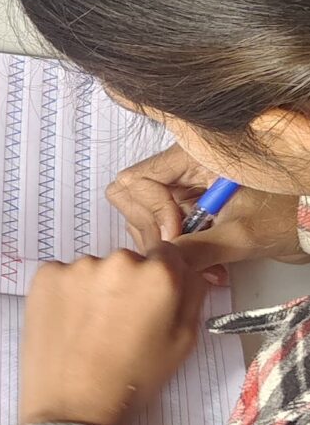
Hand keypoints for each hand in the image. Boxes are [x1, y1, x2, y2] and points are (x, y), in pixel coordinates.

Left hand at [18, 248, 209, 424]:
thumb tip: (190, 271)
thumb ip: (192, 297)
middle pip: (129, 262)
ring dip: (94, 290)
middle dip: (127, 285)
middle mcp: (119, 260)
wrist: (73, 407)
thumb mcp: (182, 344)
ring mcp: (78, 266)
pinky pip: (62, 277)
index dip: (160, 280)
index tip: (148, 304)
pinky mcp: (45, 276)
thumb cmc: (133, 379)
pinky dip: (65, 294)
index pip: (167, 255)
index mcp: (159, 275)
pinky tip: (66, 325)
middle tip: (117, 324)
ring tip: (88, 329)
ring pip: (94, 270)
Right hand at [109, 144, 302, 261]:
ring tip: (200, 267)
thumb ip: (197, 248)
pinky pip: (169, 232)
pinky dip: (182, 254)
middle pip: (134, 198)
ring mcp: (187, 191)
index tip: (175, 234)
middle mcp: (184, 169)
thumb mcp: (241, 233)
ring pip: (147, 218)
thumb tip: (159, 263)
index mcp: (193, 156)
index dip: (152, 210)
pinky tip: (208, 268)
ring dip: (168, 247)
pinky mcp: (194, 211)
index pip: (138, 180)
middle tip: (177, 253)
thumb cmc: (290, 213)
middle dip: (152, 231)